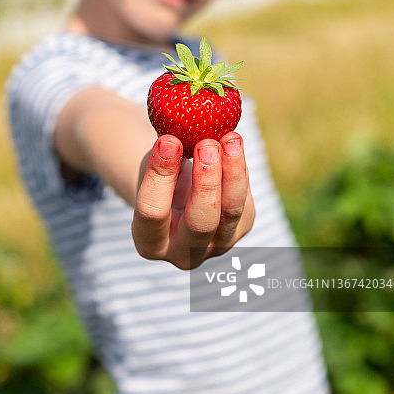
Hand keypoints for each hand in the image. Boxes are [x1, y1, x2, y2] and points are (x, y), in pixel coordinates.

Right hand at [132, 132, 253, 269]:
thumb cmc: (158, 175)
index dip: (160, 177)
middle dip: (206, 182)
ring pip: (231, 211)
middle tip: (207, 145)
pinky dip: (239, 169)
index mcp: (149, 243)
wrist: (178, 189)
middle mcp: (183, 254)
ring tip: (229, 138)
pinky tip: (232, 144)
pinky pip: (244, 199)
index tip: (168, 141)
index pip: (153, 213)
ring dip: (233, 172)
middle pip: (201, 222)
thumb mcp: (152, 166)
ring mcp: (216, 246)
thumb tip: (175, 138)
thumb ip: (163, 157)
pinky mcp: (240, 230)